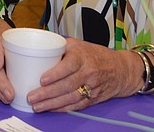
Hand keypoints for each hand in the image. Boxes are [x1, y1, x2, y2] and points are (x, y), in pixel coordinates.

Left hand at [25, 38, 143, 111]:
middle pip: (67, 85)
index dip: (55, 74)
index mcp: (83, 57)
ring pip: (71, 97)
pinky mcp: (93, 98)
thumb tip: (37, 49)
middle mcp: (88, 72)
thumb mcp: (78, 45)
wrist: (121, 69)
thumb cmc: (96, 55)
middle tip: (32, 97)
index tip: (42, 80)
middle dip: (48, 93)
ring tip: (37, 106)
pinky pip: (77, 105)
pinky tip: (51, 108)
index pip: (68, 66)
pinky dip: (63, 108)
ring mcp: (92, 87)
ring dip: (52, 103)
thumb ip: (60, 47)